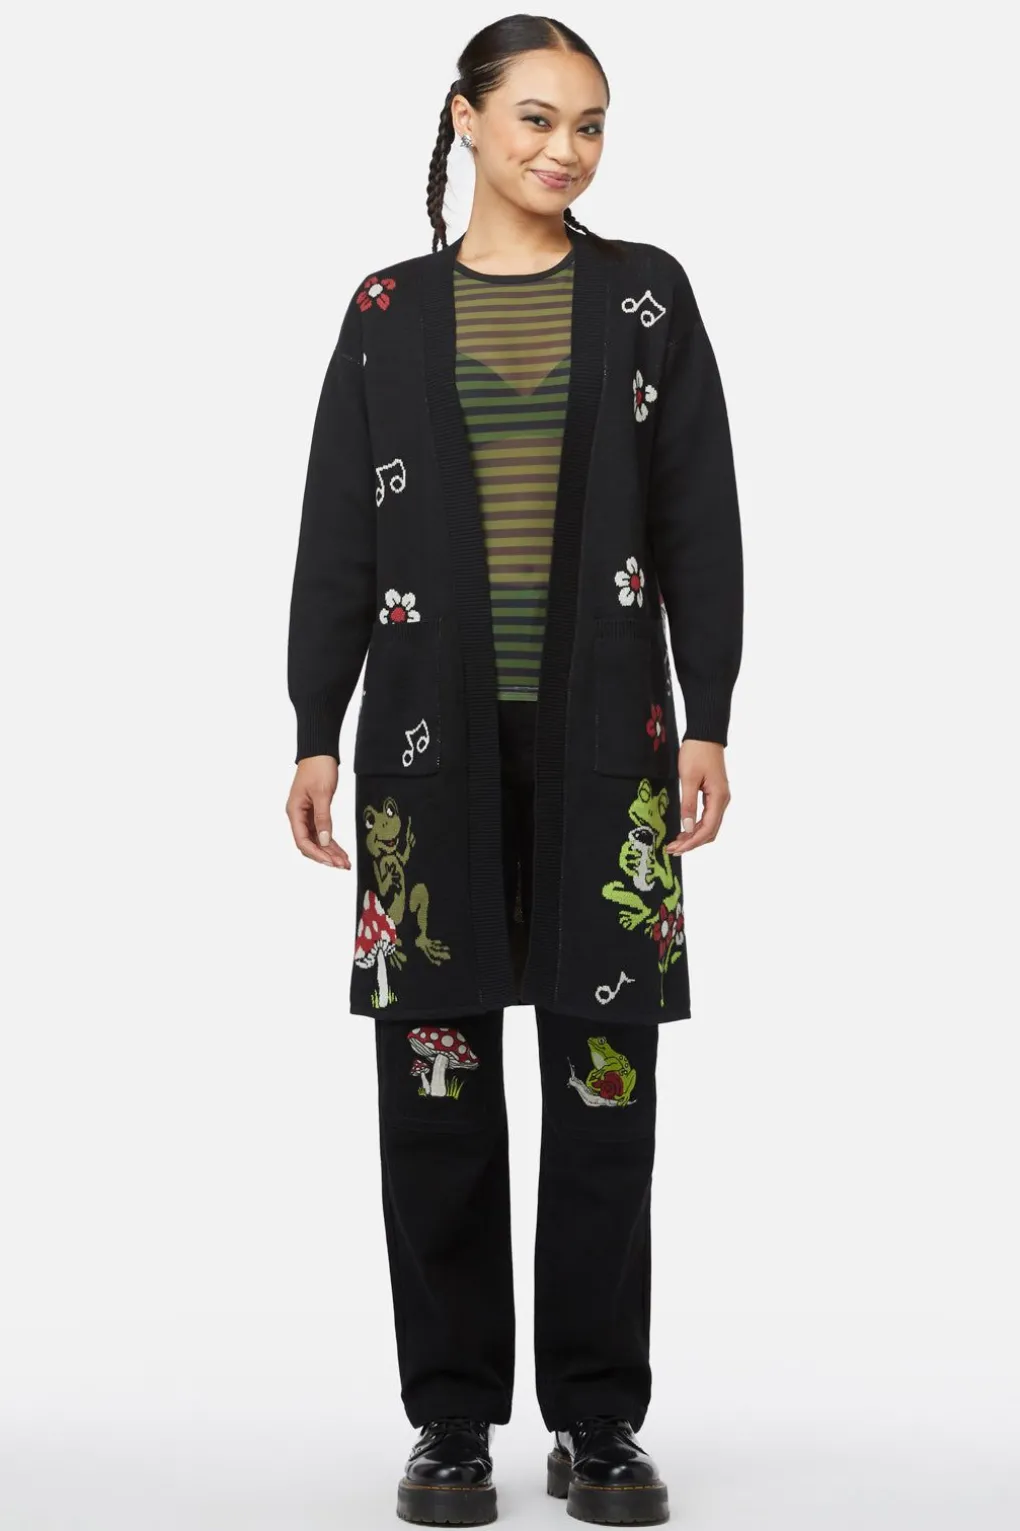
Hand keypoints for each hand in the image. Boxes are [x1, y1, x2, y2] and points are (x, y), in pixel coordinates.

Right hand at [286, 756, 349, 866]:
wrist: (320, 752)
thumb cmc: (318, 768)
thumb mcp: (322, 793)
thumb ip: (323, 818)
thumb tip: (325, 841)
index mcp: (294, 812)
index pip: (302, 841)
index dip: (317, 854)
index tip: (331, 862)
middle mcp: (298, 816)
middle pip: (309, 844)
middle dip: (325, 856)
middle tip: (342, 865)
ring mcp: (306, 815)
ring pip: (317, 840)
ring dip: (330, 852)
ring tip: (344, 863)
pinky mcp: (315, 812)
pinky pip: (322, 832)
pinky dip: (331, 842)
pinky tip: (340, 852)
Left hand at [664, 739, 730, 853]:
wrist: (705, 735)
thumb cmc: (697, 753)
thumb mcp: (688, 778)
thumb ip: (688, 804)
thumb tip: (687, 828)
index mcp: (718, 798)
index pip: (707, 829)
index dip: (692, 842)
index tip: (676, 849)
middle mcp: (722, 801)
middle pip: (710, 831)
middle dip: (692, 843)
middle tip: (672, 850)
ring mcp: (719, 798)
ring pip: (709, 826)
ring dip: (694, 836)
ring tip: (676, 843)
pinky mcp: (714, 794)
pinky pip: (707, 817)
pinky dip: (696, 826)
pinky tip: (684, 830)